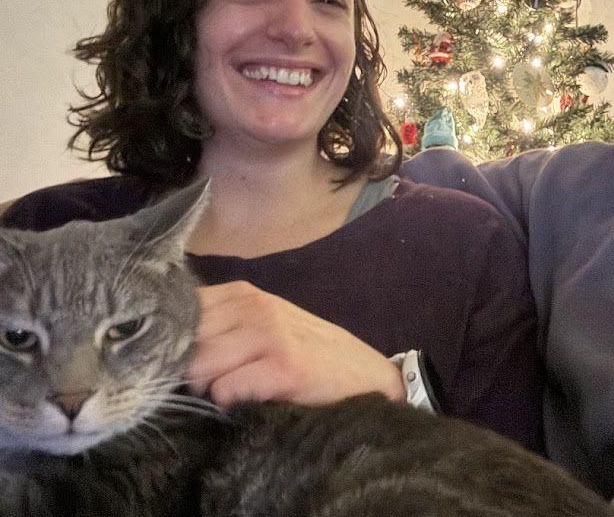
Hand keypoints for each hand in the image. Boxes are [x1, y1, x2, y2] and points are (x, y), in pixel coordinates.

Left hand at [185, 281, 405, 407]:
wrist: (364, 374)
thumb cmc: (307, 352)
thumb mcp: (263, 326)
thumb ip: (221, 325)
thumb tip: (165, 346)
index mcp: (244, 293)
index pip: (179, 312)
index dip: (172, 342)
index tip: (180, 362)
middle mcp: (255, 305)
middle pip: (184, 342)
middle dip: (186, 370)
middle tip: (210, 385)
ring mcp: (270, 333)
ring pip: (198, 366)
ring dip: (207, 389)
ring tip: (232, 392)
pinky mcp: (284, 366)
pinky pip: (225, 390)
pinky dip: (228, 403)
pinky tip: (250, 401)